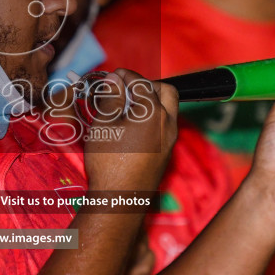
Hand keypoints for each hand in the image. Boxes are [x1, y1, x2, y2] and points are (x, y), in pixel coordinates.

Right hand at [80, 69, 177, 193]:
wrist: (120, 198)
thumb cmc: (109, 161)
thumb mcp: (104, 124)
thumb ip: (112, 98)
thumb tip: (115, 80)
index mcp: (154, 112)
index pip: (141, 82)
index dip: (126, 75)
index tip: (113, 75)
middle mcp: (168, 123)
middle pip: (166, 91)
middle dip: (148, 84)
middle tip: (127, 88)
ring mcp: (170, 139)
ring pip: (169, 109)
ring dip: (152, 101)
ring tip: (128, 106)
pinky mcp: (167, 152)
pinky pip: (165, 125)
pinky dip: (153, 117)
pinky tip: (133, 125)